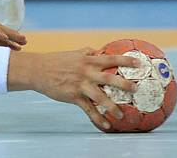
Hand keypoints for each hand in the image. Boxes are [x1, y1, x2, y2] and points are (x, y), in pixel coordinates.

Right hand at [13, 48, 139, 130]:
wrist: (38, 70)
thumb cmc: (56, 61)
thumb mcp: (73, 54)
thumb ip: (87, 53)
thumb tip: (99, 51)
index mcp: (87, 60)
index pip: (109, 59)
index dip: (124, 61)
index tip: (138, 64)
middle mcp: (86, 72)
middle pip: (108, 78)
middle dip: (124, 84)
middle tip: (136, 89)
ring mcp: (80, 84)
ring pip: (99, 96)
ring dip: (112, 107)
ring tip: (121, 115)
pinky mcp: (73, 96)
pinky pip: (88, 109)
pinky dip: (97, 118)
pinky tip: (105, 125)